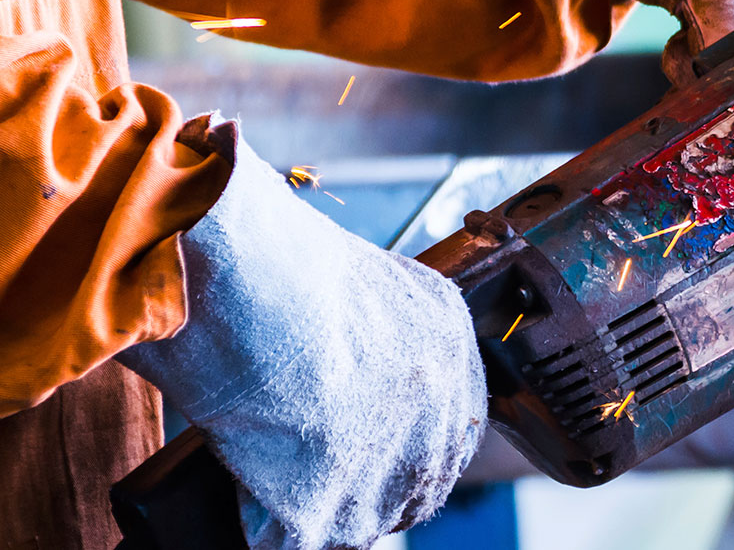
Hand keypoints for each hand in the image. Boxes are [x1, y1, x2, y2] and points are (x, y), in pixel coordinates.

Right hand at [121, 119, 483, 548]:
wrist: (240, 272)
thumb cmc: (269, 252)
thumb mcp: (352, 277)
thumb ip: (365, 321)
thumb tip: (334, 345)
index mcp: (447, 338)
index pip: (453, 418)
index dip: (413, 441)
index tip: (377, 446)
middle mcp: (437, 402)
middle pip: (424, 477)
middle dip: (380, 487)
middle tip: (331, 483)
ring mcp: (388, 457)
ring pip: (368, 517)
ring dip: (328, 512)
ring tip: (283, 493)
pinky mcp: (326, 500)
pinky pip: (299, 539)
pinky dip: (268, 527)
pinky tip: (252, 508)